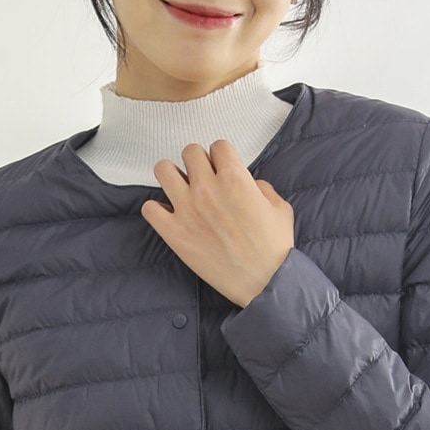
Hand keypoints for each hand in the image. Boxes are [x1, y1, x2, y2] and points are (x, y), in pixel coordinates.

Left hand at [140, 140, 293, 307]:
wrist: (264, 283)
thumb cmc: (274, 248)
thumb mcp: (280, 208)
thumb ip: (261, 188)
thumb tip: (249, 184)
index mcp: (235, 178)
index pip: (218, 146)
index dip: (222, 157)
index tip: (223, 170)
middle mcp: (207, 188)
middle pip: (190, 152)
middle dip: (198, 162)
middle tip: (204, 179)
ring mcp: (187, 209)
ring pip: (163, 170)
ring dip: (172, 175)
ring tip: (181, 189)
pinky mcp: (174, 233)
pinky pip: (149, 208)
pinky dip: (156, 210)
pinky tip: (169, 216)